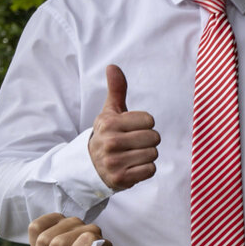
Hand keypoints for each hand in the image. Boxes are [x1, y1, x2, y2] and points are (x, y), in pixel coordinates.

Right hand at [87, 65, 159, 190]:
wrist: (90, 166)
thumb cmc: (107, 135)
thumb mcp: (110, 113)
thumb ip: (116, 90)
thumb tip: (113, 66)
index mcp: (109, 123)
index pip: (150, 120)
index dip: (144, 125)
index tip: (131, 129)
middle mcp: (110, 142)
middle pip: (154, 138)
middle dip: (148, 141)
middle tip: (132, 144)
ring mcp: (114, 162)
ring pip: (153, 154)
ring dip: (146, 156)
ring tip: (130, 155)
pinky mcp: (120, 178)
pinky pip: (150, 170)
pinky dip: (145, 170)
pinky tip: (132, 167)